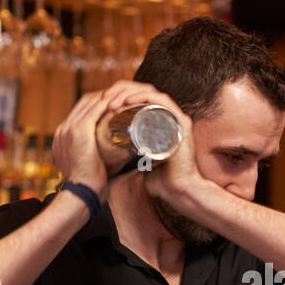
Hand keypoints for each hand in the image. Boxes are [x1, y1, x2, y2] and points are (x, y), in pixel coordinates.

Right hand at [51, 84, 140, 201]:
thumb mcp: (89, 171)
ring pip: (90, 102)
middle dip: (104, 98)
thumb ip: (99, 163)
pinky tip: (121, 99)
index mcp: (63, 139)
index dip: (98, 107)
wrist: (80, 196)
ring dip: (108, 96)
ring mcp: (69, 128)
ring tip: (125, 97)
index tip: (115, 108)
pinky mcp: (79, 130)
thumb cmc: (89, 189)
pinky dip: (108, 101)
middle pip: (84, 103)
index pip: (80, 113)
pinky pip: (95, 107)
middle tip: (123, 100)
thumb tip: (120, 165)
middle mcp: (63, 130)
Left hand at [103, 86, 204, 207]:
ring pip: (150, 93)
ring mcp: (177, 118)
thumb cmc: (164, 182)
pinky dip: (144, 97)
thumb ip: (136, 161)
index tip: (103, 105)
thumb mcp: (144, 165)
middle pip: (144, 93)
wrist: (179, 192)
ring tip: (112, 101)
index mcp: (163, 122)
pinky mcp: (181, 121)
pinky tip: (128, 100)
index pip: (141, 99)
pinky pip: (161, 100)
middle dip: (121, 92)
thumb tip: (121, 163)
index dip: (121, 97)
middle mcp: (171, 116)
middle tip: (105, 100)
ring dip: (129, 93)